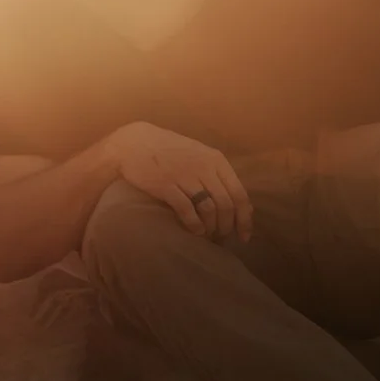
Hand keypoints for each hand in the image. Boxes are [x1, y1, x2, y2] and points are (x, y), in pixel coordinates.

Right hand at [106, 123, 250, 240]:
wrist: (135, 143)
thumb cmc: (170, 151)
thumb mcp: (199, 156)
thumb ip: (218, 176)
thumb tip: (240, 204)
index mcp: (216, 160)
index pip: (240, 194)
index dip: (244, 219)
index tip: (244, 236)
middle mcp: (204, 167)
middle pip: (226, 205)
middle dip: (227, 226)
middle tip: (222, 238)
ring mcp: (185, 176)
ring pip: (209, 209)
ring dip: (211, 228)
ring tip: (207, 235)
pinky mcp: (166, 185)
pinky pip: (187, 210)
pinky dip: (194, 225)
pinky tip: (194, 231)